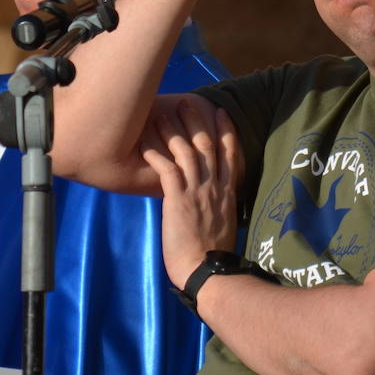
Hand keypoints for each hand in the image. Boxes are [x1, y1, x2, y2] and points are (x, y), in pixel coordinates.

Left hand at [141, 97, 241, 288]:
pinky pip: (166, 169)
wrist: (208, 272)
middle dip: (197, 121)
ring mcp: (198, 192)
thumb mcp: (222, 226)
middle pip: (207, 145)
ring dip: (171, 131)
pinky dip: (155, 153)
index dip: (226, 132)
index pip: (231, 155)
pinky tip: (143, 142)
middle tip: (187, 102)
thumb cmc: (211, 257)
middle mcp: (215, 188)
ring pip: (186, 152)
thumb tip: (209, 205)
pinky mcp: (179, 200)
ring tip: (159, 115)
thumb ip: (217, 209)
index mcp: (228, 194)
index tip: (222, 113)